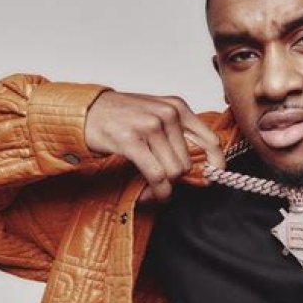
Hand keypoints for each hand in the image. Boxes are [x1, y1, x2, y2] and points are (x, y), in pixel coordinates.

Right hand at [85, 91, 224, 202]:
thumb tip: (202, 166)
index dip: (215, 163)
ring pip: (173, 171)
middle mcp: (168, 114)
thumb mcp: (157, 115)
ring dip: (163, 188)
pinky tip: (150, 194)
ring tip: (153, 189)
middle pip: (187, 163)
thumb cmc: (123, 115)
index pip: (210, 139)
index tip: (211, 178)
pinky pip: (156, 175)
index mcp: (178, 107)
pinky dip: (156, 191)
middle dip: (175, 179)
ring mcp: (150, 126)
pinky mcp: (132, 140)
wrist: (86, 110)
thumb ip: (179, 135)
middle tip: (162, 184)